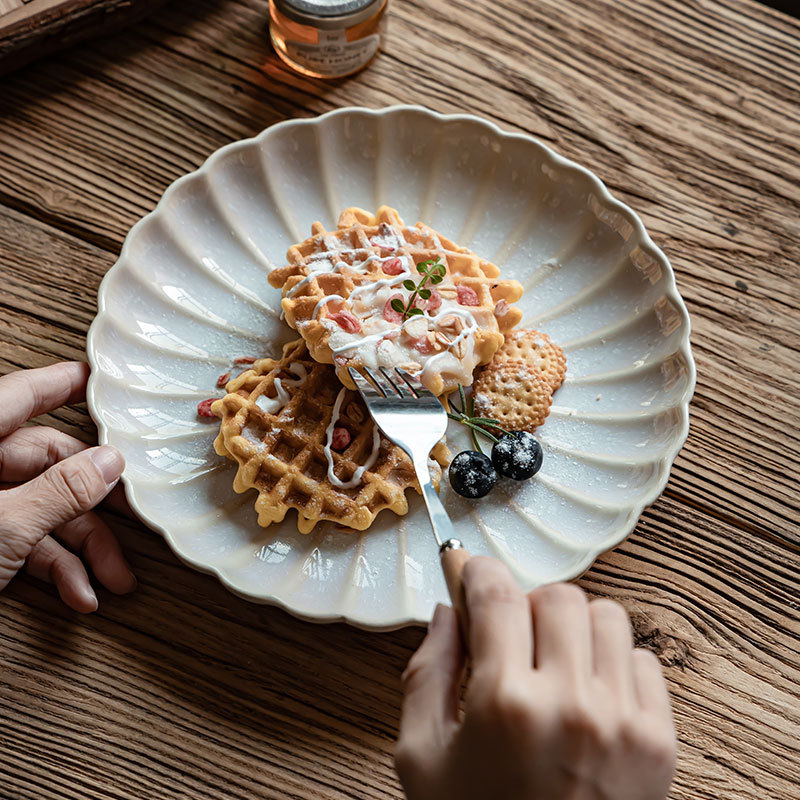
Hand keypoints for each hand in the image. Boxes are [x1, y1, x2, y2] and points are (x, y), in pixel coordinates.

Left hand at [0, 362, 135, 611]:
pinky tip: (77, 592)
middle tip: (128, 518)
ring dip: (80, 547)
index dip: (62, 385)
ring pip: (40, 509)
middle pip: (45, 465)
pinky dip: (52, 569)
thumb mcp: (0, 530)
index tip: (97, 380)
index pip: (20, 396)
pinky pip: (23, 542)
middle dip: (91, 503)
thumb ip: (59, 492)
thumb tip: (109, 463)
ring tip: (110, 578)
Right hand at [396, 558, 675, 799]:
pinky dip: (612, 662)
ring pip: (606, 616)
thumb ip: (425, 674)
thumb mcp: (421, 759)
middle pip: (557, 595)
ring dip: (572, 628)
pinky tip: (587, 693)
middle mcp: (570, 702)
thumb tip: (446, 612)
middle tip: (510, 634)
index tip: (470, 571)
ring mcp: (622, 720)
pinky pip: (642, 658)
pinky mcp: (659, 741)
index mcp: (504, 704)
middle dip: (525, 604)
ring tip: (552, 663)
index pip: (496, 592)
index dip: (478, 570)